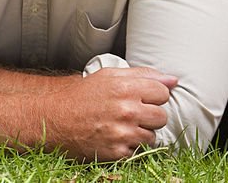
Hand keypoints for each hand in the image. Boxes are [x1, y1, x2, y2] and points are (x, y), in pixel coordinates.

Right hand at [41, 66, 176, 160]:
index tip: (142, 98)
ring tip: (124, 126)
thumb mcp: (111, 76)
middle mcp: (126, 111)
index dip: (154, 95)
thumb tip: (173, 80)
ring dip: (142, 132)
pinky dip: (130, 146)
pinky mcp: (116, 152)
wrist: (55, 119)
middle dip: (151, 115)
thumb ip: (144, 75)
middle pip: (161, 116)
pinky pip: (138, 151)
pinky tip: (116, 138)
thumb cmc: (84, 95)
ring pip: (152, 136)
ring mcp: (122, 133)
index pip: (163, 92)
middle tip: (134, 113)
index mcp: (126, 88)